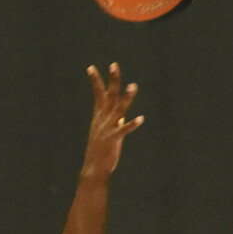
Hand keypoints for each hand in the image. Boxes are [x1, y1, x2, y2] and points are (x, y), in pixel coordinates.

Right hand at [81, 62, 143, 177]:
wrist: (94, 168)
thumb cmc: (100, 149)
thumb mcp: (104, 131)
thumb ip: (113, 121)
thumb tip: (121, 114)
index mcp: (99, 117)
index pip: (97, 95)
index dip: (95, 81)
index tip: (91, 67)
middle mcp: (103, 119)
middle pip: (109, 96)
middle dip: (112, 80)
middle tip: (114, 65)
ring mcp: (108, 128)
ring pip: (119, 109)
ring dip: (127, 97)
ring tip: (133, 85)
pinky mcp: (114, 139)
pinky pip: (124, 129)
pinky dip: (133, 124)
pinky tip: (141, 118)